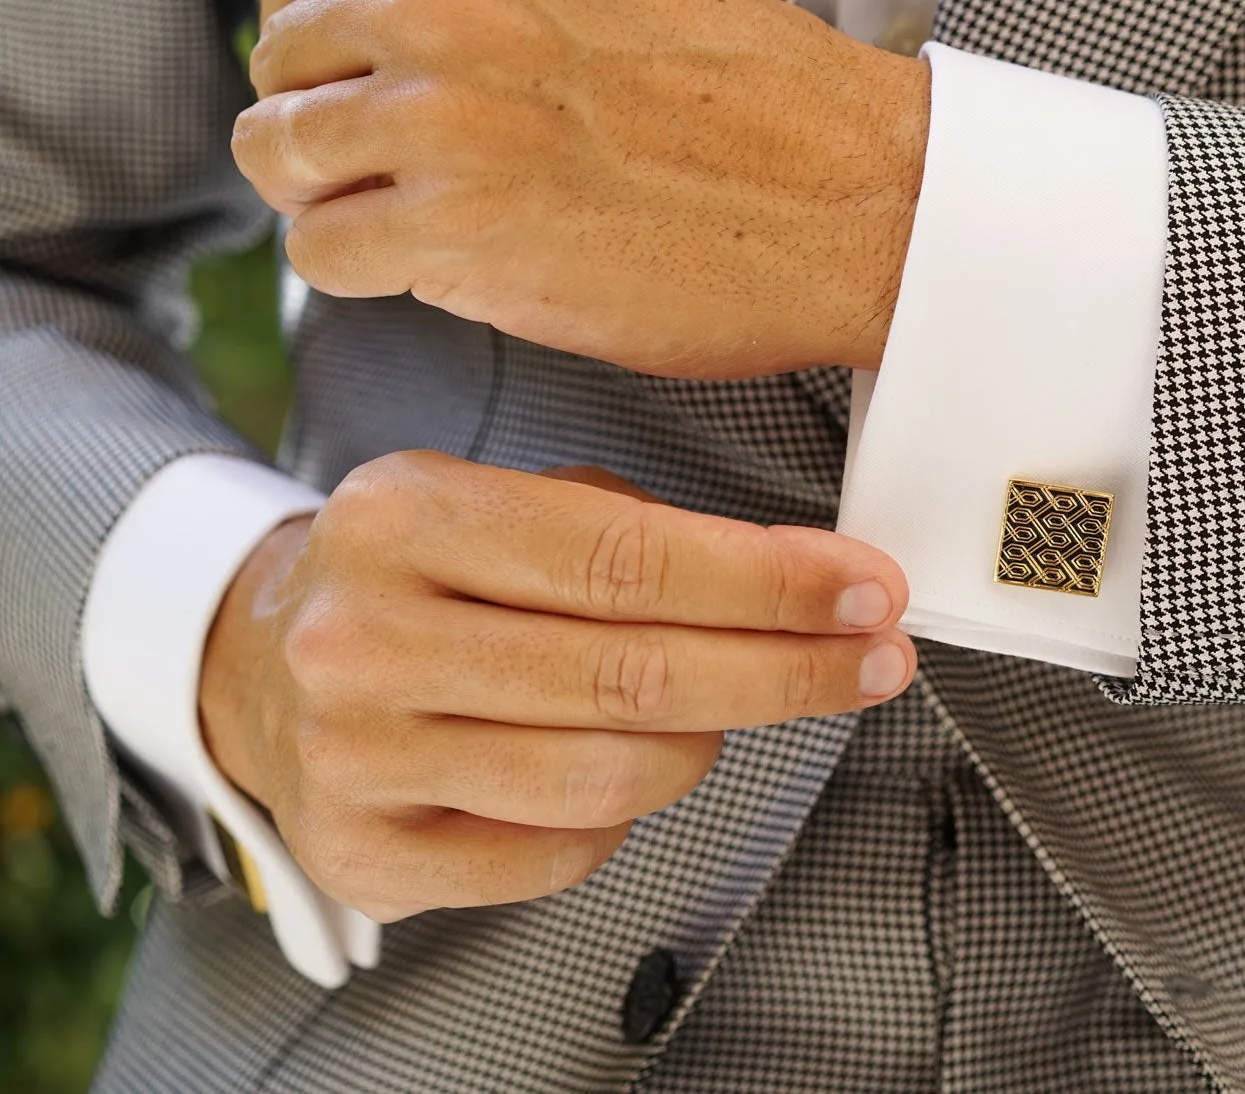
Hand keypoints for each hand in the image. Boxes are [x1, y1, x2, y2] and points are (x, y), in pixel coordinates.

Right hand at [197, 451, 914, 920]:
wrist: (264, 661)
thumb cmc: (421, 577)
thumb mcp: (499, 499)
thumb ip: (630, 528)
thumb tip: (801, 578)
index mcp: (405, 515)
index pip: (630, 559)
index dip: (770, 585)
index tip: (866, 591)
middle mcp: (367, 635)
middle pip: (634, 676)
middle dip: (786, 670)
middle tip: (872, 659)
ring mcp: (357, 754)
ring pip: (608, 776)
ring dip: (710, 744)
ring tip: (732, 707)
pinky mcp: (365, 852)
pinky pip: (559, 853)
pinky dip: (624, 815)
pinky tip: (629, 767)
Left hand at [232, 0, 928, 378]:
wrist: (857, 198)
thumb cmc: (761, 106)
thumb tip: (371, 50)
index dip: (321, 38)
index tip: (358, 83)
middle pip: (282, 62)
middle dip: (327, 123)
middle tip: (399, 169)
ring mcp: (441, 110)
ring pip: (280, 154)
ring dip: (337, 199)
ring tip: (417, 220)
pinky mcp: (455, 225)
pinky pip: (321, 250)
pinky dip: (361, 271)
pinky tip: (434, 267)